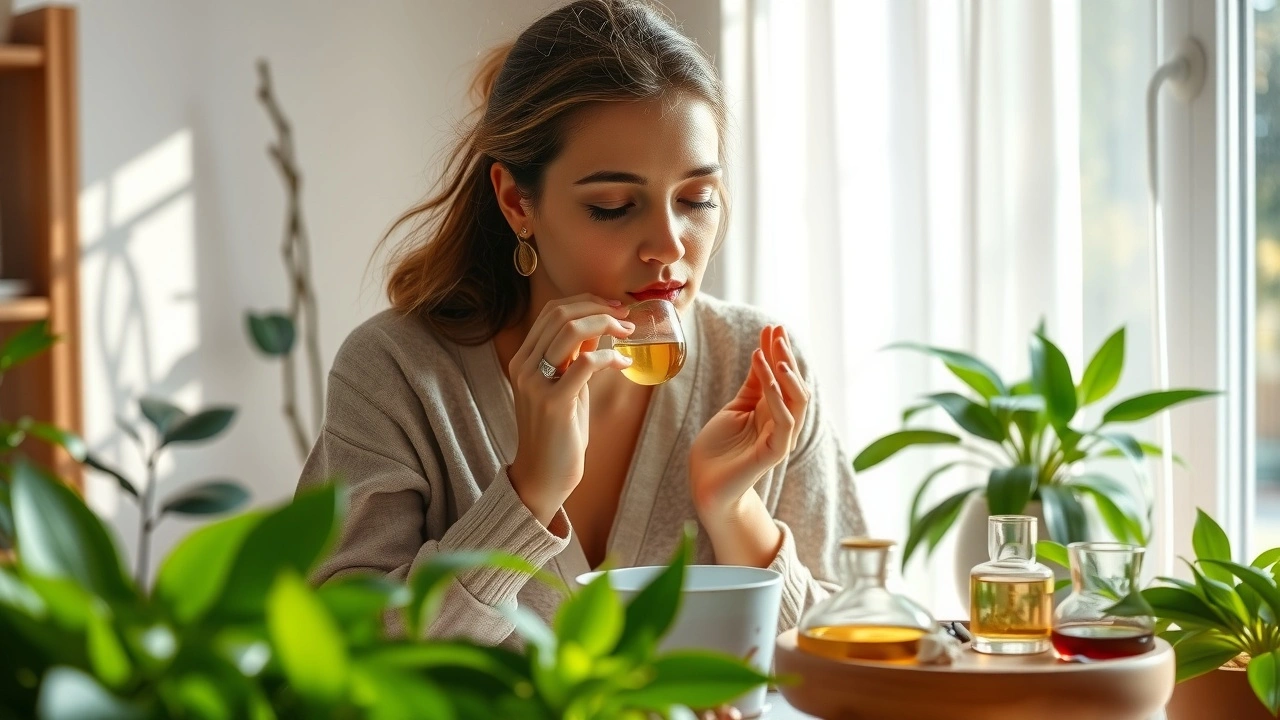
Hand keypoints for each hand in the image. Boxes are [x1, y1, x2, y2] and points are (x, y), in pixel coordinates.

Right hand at [507, 294, 634, 523]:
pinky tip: (624, 364)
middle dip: (599, 308)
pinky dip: (610, 357)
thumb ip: (575, 356)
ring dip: (606, 324)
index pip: (552, 311)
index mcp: (524, 358)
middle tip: (625, 317)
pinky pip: (586, 363)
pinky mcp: (553, 402)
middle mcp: (524, 365)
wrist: (543, 475)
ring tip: (627, 333)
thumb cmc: (559, 431)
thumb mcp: (567, 386)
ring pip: (571, 331)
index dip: (586, 302)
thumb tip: (599, 326)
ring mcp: (535, 382)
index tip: (614, 308)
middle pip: (560, 314)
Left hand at [689, 325, 808, 519]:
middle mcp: (781, 423)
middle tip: (776, 332)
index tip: (772, 327)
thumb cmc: (718, 450)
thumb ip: (752, 386)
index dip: (777, 352)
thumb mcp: (735, 408)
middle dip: (786, 356)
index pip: (781, 377)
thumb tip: (761, 354)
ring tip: (775, 351)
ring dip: (786, 374)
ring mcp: (781, 437)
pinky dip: (777, 396)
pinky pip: (784, 419)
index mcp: (771, 411)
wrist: (706, 485)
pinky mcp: (775, 452)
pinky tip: (766, 375)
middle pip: (794, 385)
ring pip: (796, 401)